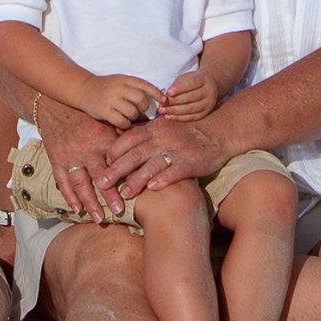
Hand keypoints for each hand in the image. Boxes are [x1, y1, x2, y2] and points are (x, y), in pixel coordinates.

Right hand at [35, 99, 127, 220]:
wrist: (56, 107)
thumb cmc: (88, 116)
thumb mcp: (108, 120)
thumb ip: (127, 133)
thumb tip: (151, 140)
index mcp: (103, 139)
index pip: (117, 161)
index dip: (126, 176)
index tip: (136, 191)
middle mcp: (87, 149)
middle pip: (99, 175)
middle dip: (109, 195)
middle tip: (119, 211)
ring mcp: (70, 156)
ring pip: (80, 182)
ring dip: (89, 201)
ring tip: (99, 217)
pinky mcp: (57, 160)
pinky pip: (62, 181)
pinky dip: (69, 196)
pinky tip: (77, 209)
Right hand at [79, 74, 166, 128]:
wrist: (84, 89)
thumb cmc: (106, 87)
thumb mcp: (120, 81)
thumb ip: (135, 87)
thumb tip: (157, 98)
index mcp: (124, 79)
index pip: (145, 85)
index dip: (157, 93)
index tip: (164, 100)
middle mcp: (118, 88)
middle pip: (141, 99)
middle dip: (143, 107)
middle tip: (139, 110)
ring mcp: (111, 100)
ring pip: (133, 112)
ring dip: (133, 116)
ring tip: (127, 115)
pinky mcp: (105, 111)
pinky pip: (122, 121)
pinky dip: (125, 124)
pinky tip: (121, 121)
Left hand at [107, 115, 231, 203]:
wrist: (217, 133)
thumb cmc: (185, 133)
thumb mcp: (163, 128)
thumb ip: (143, 134)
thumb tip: (117, 140)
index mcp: (155, 128)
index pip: (129, 138)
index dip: (114, 151)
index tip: (103, 163)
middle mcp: (164, 138)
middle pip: (136, 153)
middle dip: (117, 169)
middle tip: (102, 182)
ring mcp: (178, 150)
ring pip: (154, 164)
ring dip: (138, 179)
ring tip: (125, 193)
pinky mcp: (192, 162)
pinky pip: (176, 170)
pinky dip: (164, 178)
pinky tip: (153, 188)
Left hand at [161, 69, 220, 119]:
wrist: (210, 86)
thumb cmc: (193, 81)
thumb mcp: (186, 77)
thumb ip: (177, 84)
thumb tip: (166, 96)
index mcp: (204, 79)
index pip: (192, 83)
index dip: (180, 88)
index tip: (168, 92)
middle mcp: (209, 92)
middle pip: (191, 97)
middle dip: (174, 101)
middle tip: (161, 104)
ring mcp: (208, 104)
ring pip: (191, 109)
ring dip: (175, 111)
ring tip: (162, 111)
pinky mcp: (205, 113)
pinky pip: (191, 117)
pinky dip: (179, 118)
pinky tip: (169, 116)